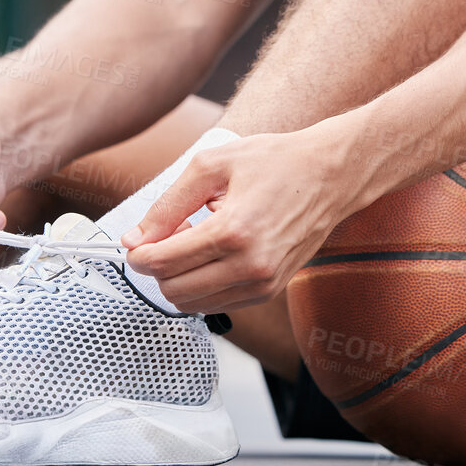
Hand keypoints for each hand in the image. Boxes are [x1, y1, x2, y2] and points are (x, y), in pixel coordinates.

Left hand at [121, 124, 368, 312]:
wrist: (331, 174)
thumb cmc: (276, 162)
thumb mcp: (212, 165)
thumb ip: (167, 204)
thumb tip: (135, 238)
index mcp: (234, 231)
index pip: (164, 262)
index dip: (137, 255)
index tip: (134, 243)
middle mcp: (251, 265)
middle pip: (174, 290)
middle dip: (158, 266)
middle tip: (168, 235)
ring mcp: (263, 283)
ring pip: (193, 303)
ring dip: (180, 276)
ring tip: (195, 238)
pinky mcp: (269, 290)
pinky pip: (217, 303)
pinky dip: (203, 283)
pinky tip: (213, 251)